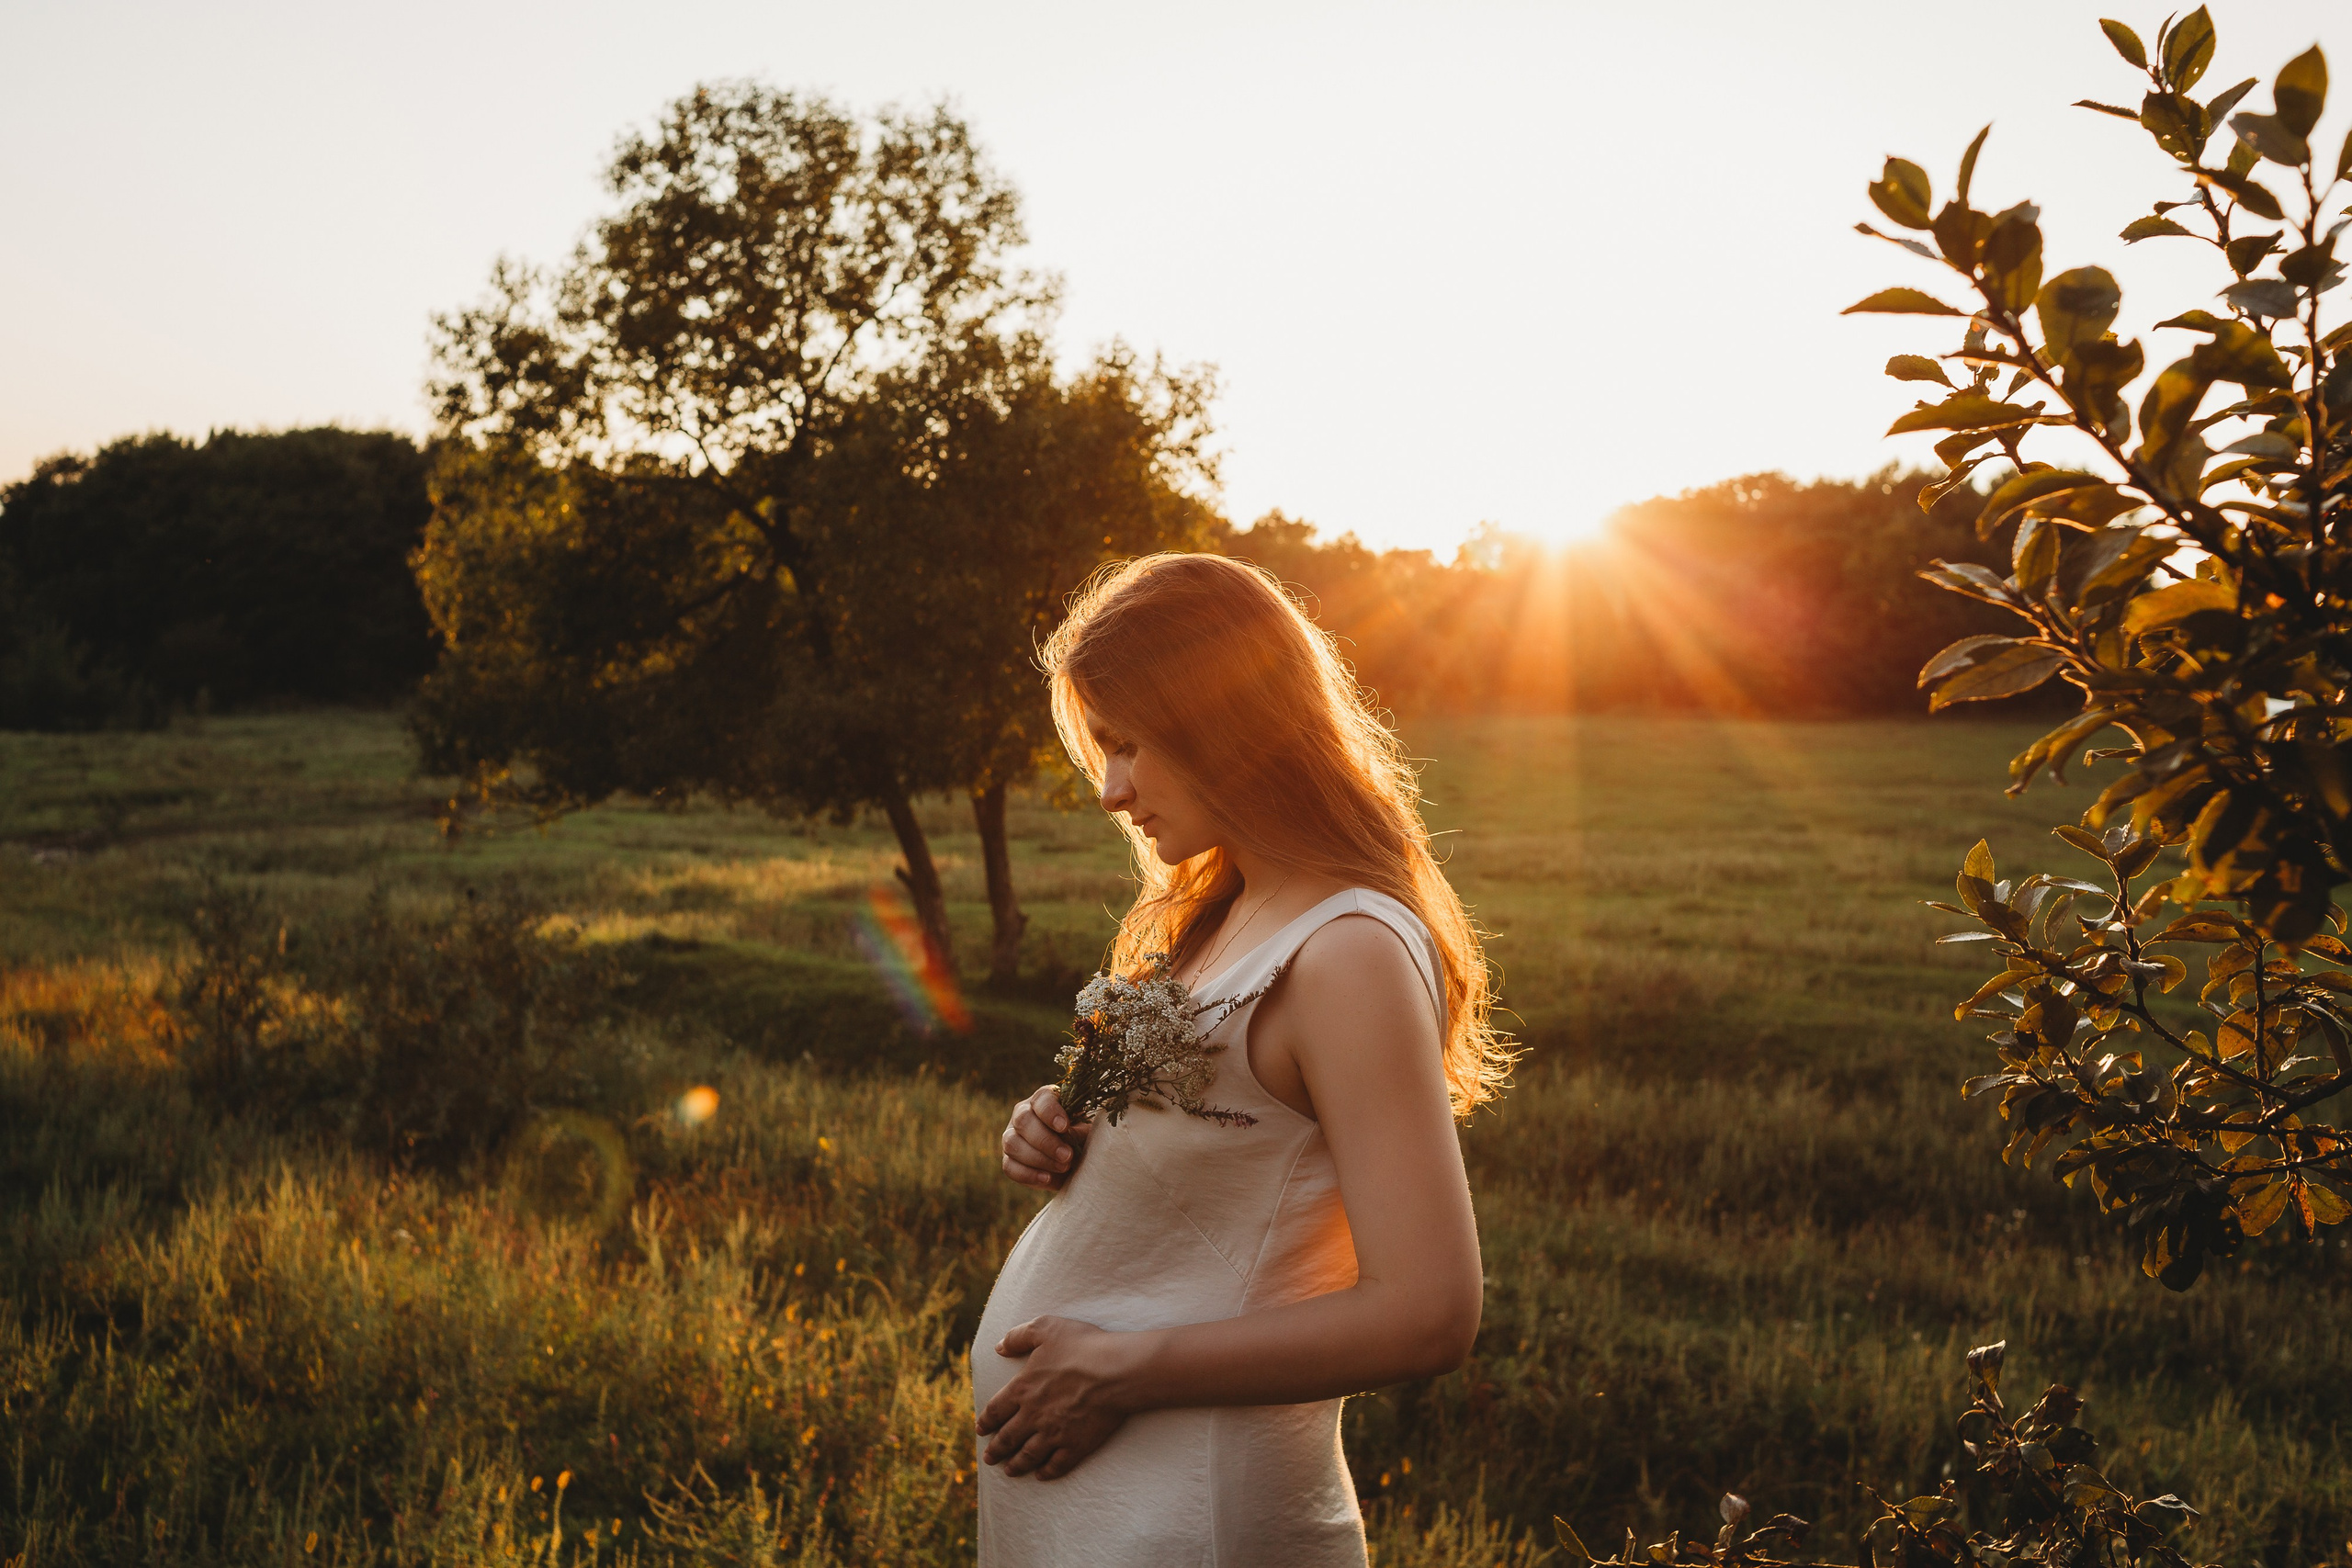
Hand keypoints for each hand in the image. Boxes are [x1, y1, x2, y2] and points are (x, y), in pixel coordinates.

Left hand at [976, 1316, 1137, 1478]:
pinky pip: (1057, 1464)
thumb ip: (1018, 1336)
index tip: (981, 1430)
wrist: (1116, 1371)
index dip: (986, 1422)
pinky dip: (1047, 1472)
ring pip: (1028, 1455)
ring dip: (1016, 1465)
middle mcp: (1033, 1415)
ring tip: (1008, 1471)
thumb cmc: (1083, 1346)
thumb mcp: (1046, 1328)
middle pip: (1008, 1438)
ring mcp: (1055, 1433)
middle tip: (989, 1459)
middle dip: (996, 1450)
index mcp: (1023, 1388)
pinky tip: (1041, 1475)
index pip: (996, 1410)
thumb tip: (999, 1347)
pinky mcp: (1076, 1445)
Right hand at [1000, 1085, 1090, 1190]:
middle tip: (1067, 1155)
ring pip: (1012, 1143)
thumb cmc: (1082, 1141)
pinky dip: (1028, 1174)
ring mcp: (1012, 1136)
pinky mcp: (1009, 1159)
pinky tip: (1047, 1179)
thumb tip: (1066, 1134)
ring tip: (1062, 1167)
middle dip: (1045, 1140)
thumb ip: (1077, 1132)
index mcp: (1044, 1100)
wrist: (1075, 1164)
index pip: (1041, 1098)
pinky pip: (1009, 1167)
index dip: (1050, 1111)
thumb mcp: (1085, 1135)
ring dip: (1038, 1158)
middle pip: (1023, 1120)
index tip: (1064, 1127)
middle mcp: (1023, 1114)